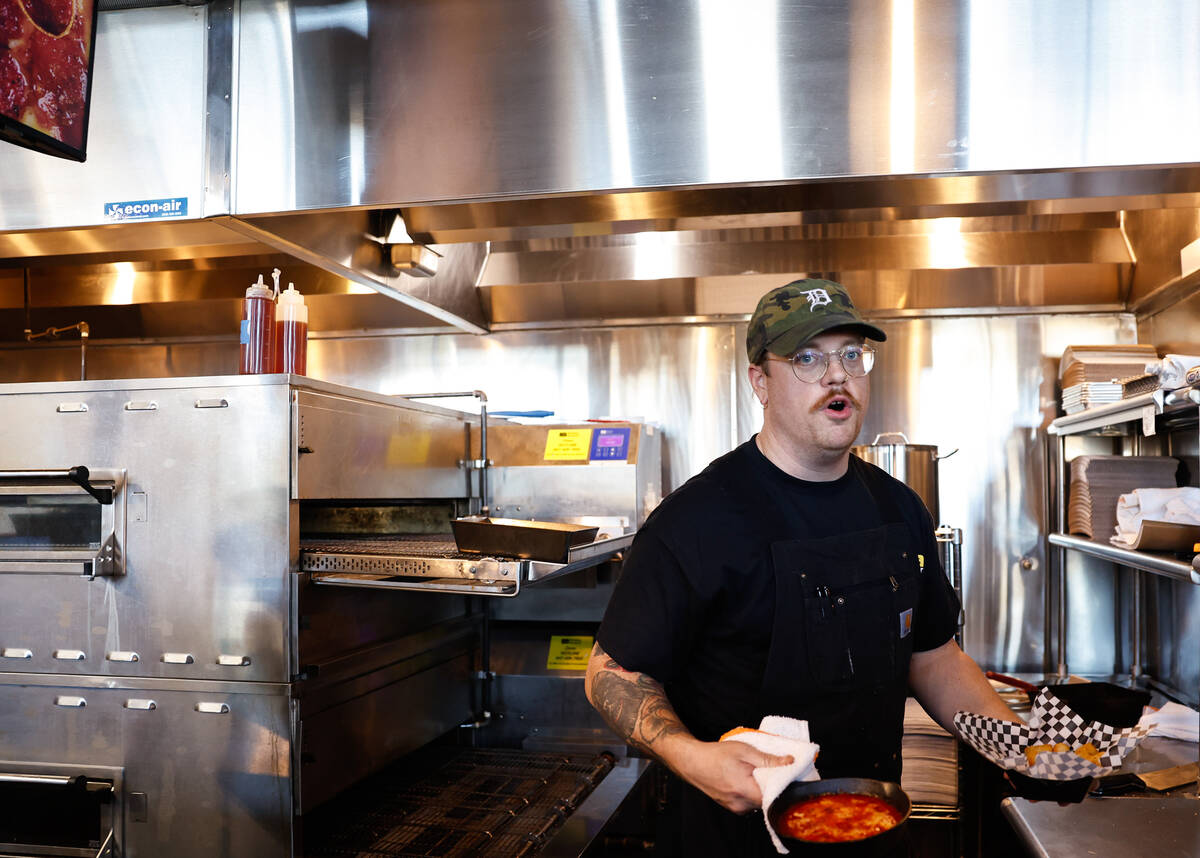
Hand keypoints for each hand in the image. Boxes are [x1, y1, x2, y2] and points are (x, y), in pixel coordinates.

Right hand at [675, 739, 794, 813]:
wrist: (693, 762)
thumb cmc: (716, 755)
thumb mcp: (744, 751)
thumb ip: (768, 759)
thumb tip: (789, 762)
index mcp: (745, 790)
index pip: (776, 796)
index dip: (784, 786)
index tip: (789, 775)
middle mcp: (741, 804)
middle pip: (768, 800)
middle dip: (773, 787)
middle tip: (774, 771)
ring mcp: (736, 808)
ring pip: (759, 803)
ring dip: (762, 790)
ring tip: (758, 774)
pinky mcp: (732, 808)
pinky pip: (750, 804)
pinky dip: (753, 793)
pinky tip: (748, 780)